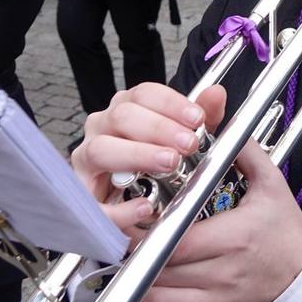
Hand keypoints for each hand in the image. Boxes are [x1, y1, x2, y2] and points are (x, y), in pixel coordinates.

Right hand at [70, 83, 225, 235]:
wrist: (133, 202)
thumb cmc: (156, 166)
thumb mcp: (185, 141)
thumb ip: (203, 119)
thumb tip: (217, 94)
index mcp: (125, 109)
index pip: (143, 94)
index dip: (171, 103)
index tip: (197, 119)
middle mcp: (102, 129)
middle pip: (122, 116)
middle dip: (158, 128)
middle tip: (188, 145)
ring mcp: (87, 160)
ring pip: (101, 149)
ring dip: (138, 155)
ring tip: (169, 164)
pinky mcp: (84, 195)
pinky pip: (94, 201)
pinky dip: (120, 207)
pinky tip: (145, 207)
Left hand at [131, 139, 301, 301]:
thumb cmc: (283, 228)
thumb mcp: (271, 183)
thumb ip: (242, 151)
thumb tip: (219, 114)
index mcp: (235, 237)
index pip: (176, 243)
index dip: (146, 235)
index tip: (130, 220)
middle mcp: (224, 275)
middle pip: (162, 272)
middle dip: (135, 256)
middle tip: (119, 238)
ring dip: (136, 285)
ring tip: (125, 263)